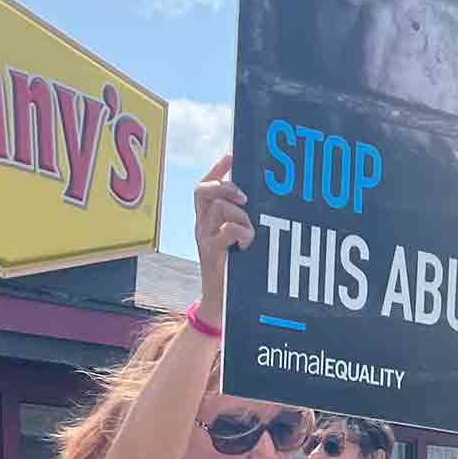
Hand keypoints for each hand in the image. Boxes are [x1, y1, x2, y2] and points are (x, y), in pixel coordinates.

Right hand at [193, 153, 252, 324]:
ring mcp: (203, 239)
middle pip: (203, 190)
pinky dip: (242, 232)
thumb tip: (257, 197)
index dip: (216, 169)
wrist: (221, 304)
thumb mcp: (235, 239)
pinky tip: (249, 243)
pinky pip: (227, 231)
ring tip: (251, 232)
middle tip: (244, 198)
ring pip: (219, 208)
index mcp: (205, 219)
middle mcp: (200, 226)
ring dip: (241, 216)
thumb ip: (240, 218)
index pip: (204, 186)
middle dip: (225, 186)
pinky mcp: (211, 254)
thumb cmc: (234, 270)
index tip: (232, 155)